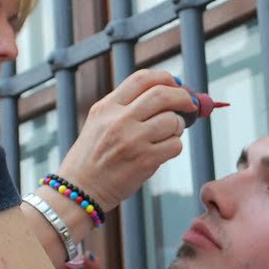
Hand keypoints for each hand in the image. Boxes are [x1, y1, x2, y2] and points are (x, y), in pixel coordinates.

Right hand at [56, 69, 198, 210]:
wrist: (79, 190)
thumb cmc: (92, 157)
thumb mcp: (99, 122)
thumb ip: (125, 106)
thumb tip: (166, 92)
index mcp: (107, 107)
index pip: (142, 79)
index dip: (165, 78)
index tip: (176, 84)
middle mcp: (119, 120)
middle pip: (162, 95)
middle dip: (183, 97)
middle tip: (189, 105)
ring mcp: (133, 140)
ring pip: (172, 121)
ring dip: (178, 126)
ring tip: (168, 134)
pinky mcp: (145, 161)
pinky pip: (175, 145)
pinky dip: (174, 146)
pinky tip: (162, 151)